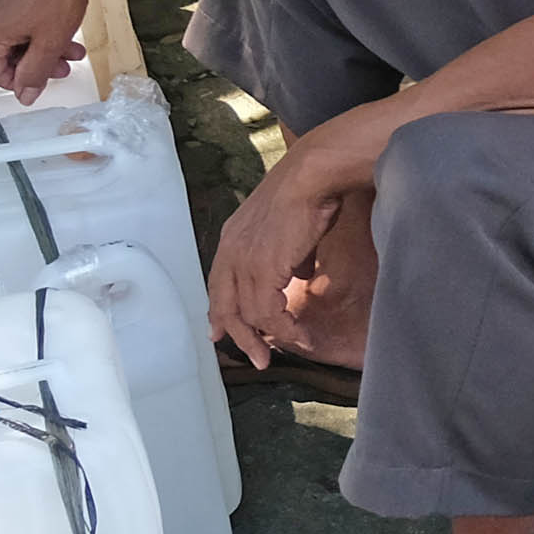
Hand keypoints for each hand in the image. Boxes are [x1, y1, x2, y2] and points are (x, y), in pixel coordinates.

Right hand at [0, 0, 93, 102]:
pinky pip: (19, 22)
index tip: (39, 81)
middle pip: (3, 57)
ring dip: (43, 49)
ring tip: (71, 51)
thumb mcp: (50, 42)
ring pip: (16, 40)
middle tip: (61, 67)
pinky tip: (63, 32)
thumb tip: (24, 96)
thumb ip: (35, 73)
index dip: (16, 83)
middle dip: (35, 65)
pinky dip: (39, 32)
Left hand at [205, 133, 363, 367]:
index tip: (220, 333)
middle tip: (256, 358)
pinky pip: (268, 313)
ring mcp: (244, 261)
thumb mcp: (292, 227)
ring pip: (246, 314)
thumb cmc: (310, 191)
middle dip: (240, 336)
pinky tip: (298, 336)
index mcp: (233, 237)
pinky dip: (284, 330)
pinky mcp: (263, 269)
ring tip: (286, 350)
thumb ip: (290, 254)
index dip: (220, 311)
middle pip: (226, 305)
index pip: (219, 283)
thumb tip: (299, 273)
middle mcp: (231, 251)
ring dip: (266, 338)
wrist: (314, 175)